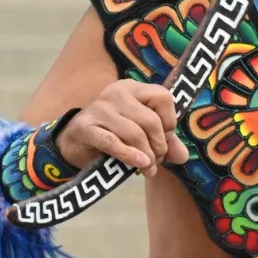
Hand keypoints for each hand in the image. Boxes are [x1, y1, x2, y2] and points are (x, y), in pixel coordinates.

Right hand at [55, 80, 188, 174]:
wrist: (73, 142)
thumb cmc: (114, 133)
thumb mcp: (141, 132)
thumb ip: (164, 140)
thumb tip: (184, 157)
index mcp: (133, 88)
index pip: (162, 97)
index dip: (169, 122)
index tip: (165, 140)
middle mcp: (117, 93)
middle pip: (150, 120)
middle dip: (159, 145)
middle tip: (158, 160)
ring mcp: (99, 108)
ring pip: (134, 132)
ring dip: (146, 155)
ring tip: (149, 169)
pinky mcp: (85, 127)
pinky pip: (112, 142)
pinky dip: (128, 155)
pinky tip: (139, 164)